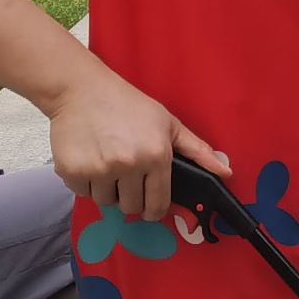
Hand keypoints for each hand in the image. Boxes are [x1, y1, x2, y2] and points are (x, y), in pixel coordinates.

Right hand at [44, 61, 226, 223]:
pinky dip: (85, 182)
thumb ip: (197, 150)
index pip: (158, 205)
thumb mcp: (168, 123)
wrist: (81, 89)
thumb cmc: (128, 105)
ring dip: (107, 190)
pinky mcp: (72, 171)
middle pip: (131, 207)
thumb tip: (226, 171)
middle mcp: (128, 166)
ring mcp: (99, 170)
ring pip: (105, 202)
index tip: (150, 206)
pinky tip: (89, 159)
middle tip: (126, 175)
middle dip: (130, 197)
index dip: (155, 209)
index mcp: (155, 157)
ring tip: (107, 163)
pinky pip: (82, 193)